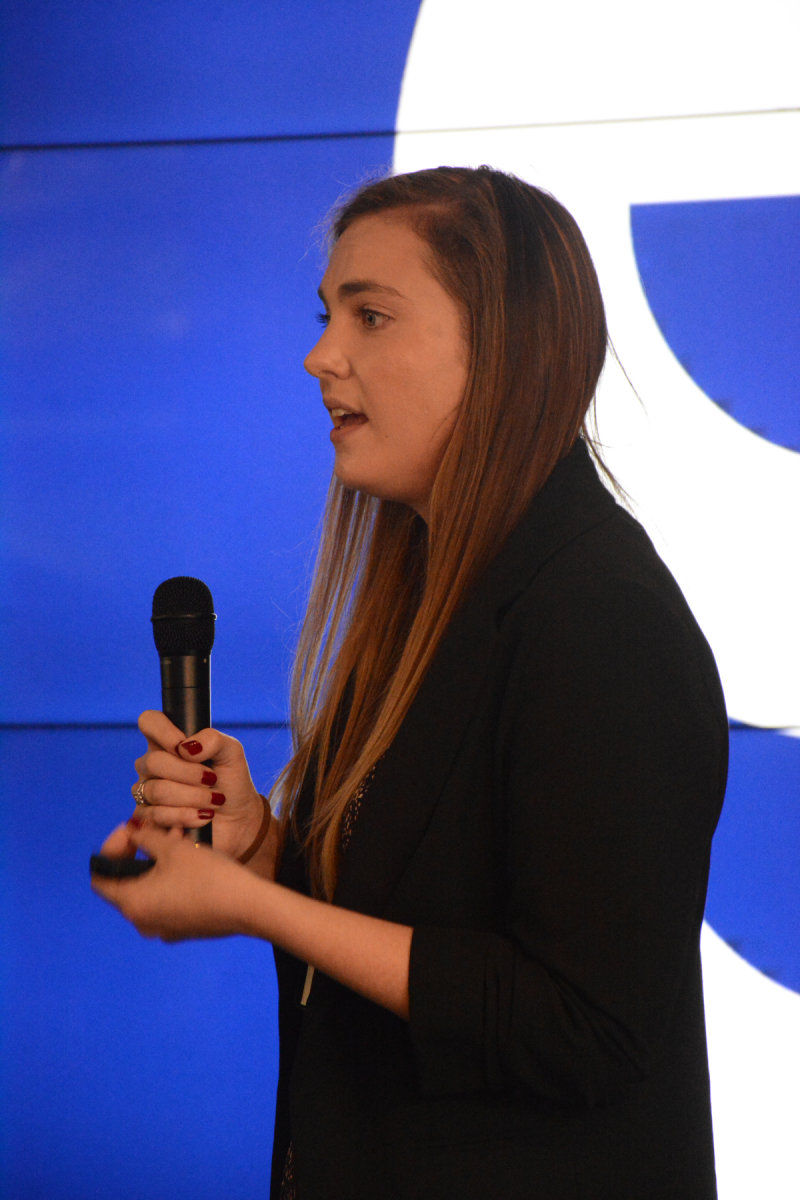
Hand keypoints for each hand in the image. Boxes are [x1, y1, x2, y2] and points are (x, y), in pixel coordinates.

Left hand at [91, 817, 257, 940]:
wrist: (249, 907)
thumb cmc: (207, 876)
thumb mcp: (173, 849)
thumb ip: (145, 837)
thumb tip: (131, 831)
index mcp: (131, 903)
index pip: (100, 877)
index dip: (110, 849)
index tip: (129, 830)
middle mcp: (141, 921)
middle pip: (126, 880)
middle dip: (139, 850)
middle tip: (156, 829)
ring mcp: (162, 928)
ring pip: (149, 888)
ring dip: (157, 861)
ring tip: (178, 836)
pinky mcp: (182, 928)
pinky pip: (165, 899)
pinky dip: (169, 878)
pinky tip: (191, 859)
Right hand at [131, 710, 276, 875]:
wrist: (238, 817)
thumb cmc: (231, 780)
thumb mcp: (231, 752)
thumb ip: (213, 739)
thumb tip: (186, 747)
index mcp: (168, 742)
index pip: (149, 721)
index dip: (163, 732)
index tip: (185, 747)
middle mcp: (153, 765)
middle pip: (152, 761)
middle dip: (189, 773)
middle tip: (211, 779)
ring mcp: (148, 791)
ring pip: (156, 790)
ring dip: (192, 797)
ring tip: (213, 800)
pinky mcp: (150, 819)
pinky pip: (157, 815)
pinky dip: (187, 816)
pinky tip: (203, 816)